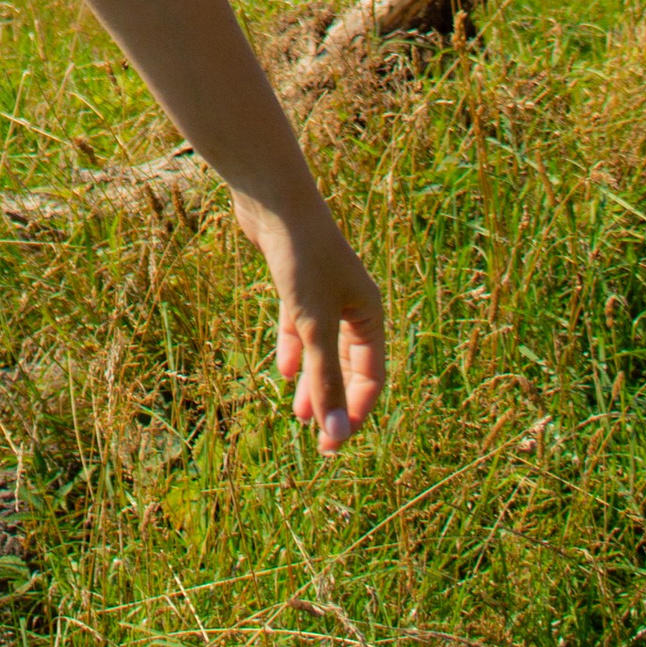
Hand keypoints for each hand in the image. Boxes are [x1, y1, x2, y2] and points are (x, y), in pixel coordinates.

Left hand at [242, 194, 386, 456]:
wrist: (274, 201)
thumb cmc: (302, 260)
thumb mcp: (316, 327)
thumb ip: (326, 381)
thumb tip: (336, 436)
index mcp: (369, 315)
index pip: (371, 377)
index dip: (355, 412)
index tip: (333, 445)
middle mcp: (352, 305)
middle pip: (347, 366)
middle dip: (334, 401)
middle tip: (319, 441)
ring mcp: (323, 293)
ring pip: (322, 348)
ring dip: (313, 381)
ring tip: (299, 414)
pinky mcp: (296, 282)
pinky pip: (301, 325)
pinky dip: (295, 348)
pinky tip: (286, 370)